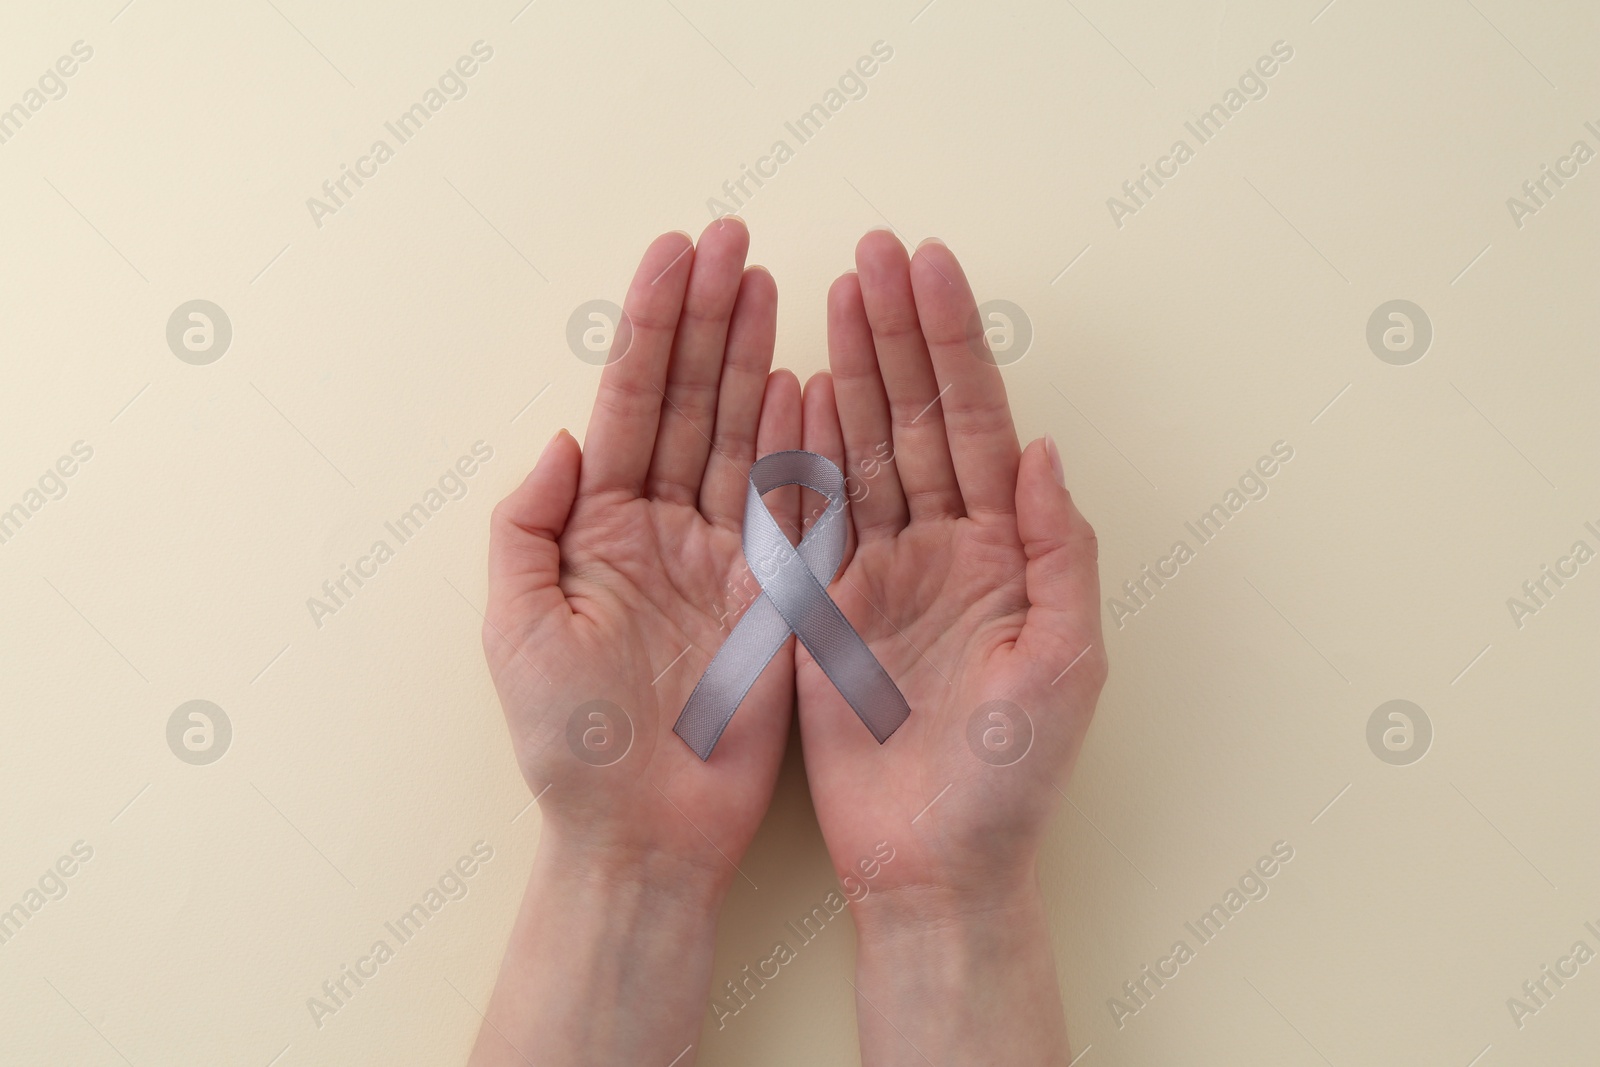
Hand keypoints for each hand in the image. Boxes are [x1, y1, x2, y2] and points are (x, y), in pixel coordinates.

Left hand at [484, 219, 799, 881]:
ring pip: (743, 436)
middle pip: (692, 401)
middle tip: (736, 241)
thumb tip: (566, 437)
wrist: (643, 834)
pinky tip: (811, 380)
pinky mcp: (776, 594)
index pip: (631, 404)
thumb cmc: (568, 743)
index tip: (678, 254)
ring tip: (774, 284)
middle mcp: (664, 528)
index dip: (653, 327)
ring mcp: (725, 556)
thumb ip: (530, 524)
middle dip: (711, 318)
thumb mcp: (517, 627)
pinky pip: (793, 504)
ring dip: (757, 358)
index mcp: (600, 528)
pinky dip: (803, 441)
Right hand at [798, 231, 1106, 1062]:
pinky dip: (801, 451)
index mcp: (1004, 551)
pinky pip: (810, 516)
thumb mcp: (1064, 665)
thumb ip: (1058, 554)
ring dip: (848, 370)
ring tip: (831, 292)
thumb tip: (1042, 450)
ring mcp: (879, 572)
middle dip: (895, 332)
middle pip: (914, 418)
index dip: (951, 345)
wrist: (933, 865)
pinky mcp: (823, 608)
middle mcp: (943, 547)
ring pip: (861, 451)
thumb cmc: (1013, 780)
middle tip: (872, 250)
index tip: (927, 268)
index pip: (974, 424)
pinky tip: (793, 389)